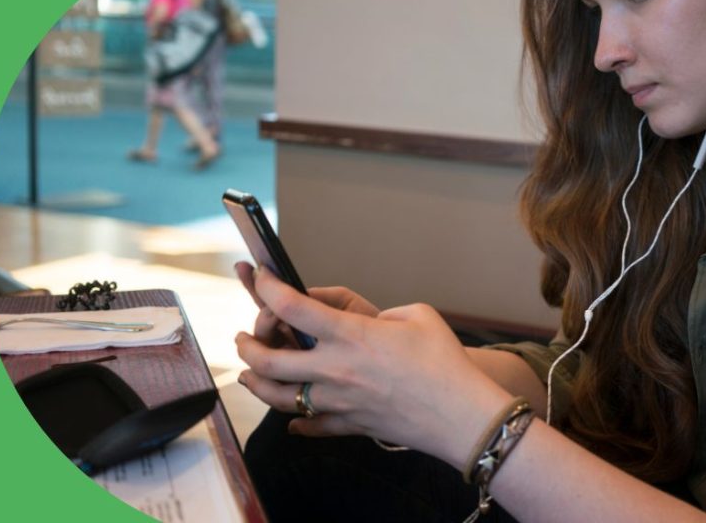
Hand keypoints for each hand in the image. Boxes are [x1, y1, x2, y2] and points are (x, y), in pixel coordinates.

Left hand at [235, 266, 508, 468]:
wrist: (462, 416)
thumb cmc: (445, 362)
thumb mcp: (416, 314)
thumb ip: (381, 314)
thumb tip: (367, 325)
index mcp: (350, 335)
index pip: (291, 307)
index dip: (267, 287)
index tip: (261, 277)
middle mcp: (335, 370)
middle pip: (268, 359)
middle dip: (247, 345)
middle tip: (243, 337)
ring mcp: (338, 402)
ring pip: (278, 397)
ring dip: (256, 383)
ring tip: (249, 373)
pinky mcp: (349, 425)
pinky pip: (311, 427)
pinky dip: (296, 423)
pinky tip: (291, 420)